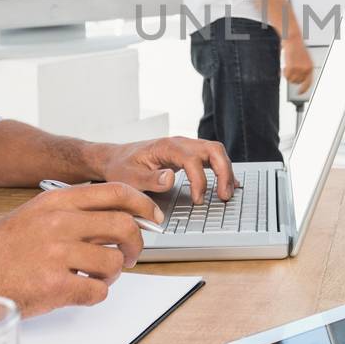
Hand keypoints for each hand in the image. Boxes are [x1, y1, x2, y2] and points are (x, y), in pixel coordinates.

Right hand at [0, 183, 164, 315]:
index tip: (153, 217)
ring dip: (111, 274)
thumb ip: (72, 212)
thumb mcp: (35, 214)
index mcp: (56, 201)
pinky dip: (94, 295)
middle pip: (124, 226)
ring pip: (114, 262)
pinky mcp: (54, 286)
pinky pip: (97, 291)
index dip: (143, 205)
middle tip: (128, 256)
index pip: (116, 192)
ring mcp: (57, 254)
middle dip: (134, 245)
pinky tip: (77, 292)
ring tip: (93, 277)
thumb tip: (114, 219)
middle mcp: (59, 222)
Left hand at [100, 136, 235, 204]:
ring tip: (227, 193)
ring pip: (216, 152)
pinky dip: (222, 169)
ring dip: (226, 171)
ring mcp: (186, 147)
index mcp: (167, 147)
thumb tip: (170, 179)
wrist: (116, 158)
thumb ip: (149, 179)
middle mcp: (180, 143)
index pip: (193, 160)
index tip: (198, 200)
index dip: (199, 181)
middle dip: (223, 173)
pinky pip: (212, 157)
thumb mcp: (129, 177)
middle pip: (213, 150)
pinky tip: (228, 183)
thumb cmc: (122, 167)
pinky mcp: (189, 154)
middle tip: (224, 196)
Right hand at [284, 37, 314, 95]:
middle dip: (292, 78)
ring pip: (291, 80)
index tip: (299, 93)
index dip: (303, 89)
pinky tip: (284, 66)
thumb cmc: (296, 47)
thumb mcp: (303, 59)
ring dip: (287, 74)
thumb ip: (301, 69)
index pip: (308, 83)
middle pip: (297, 82)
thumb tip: (296, 79)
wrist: (292, 38)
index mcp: (310, 67)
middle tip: (289, 71)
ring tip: (287, 66)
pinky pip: (286, 76)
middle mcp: (306, 68)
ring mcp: (299, 68)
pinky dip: (284, 72)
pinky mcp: (292, 66)